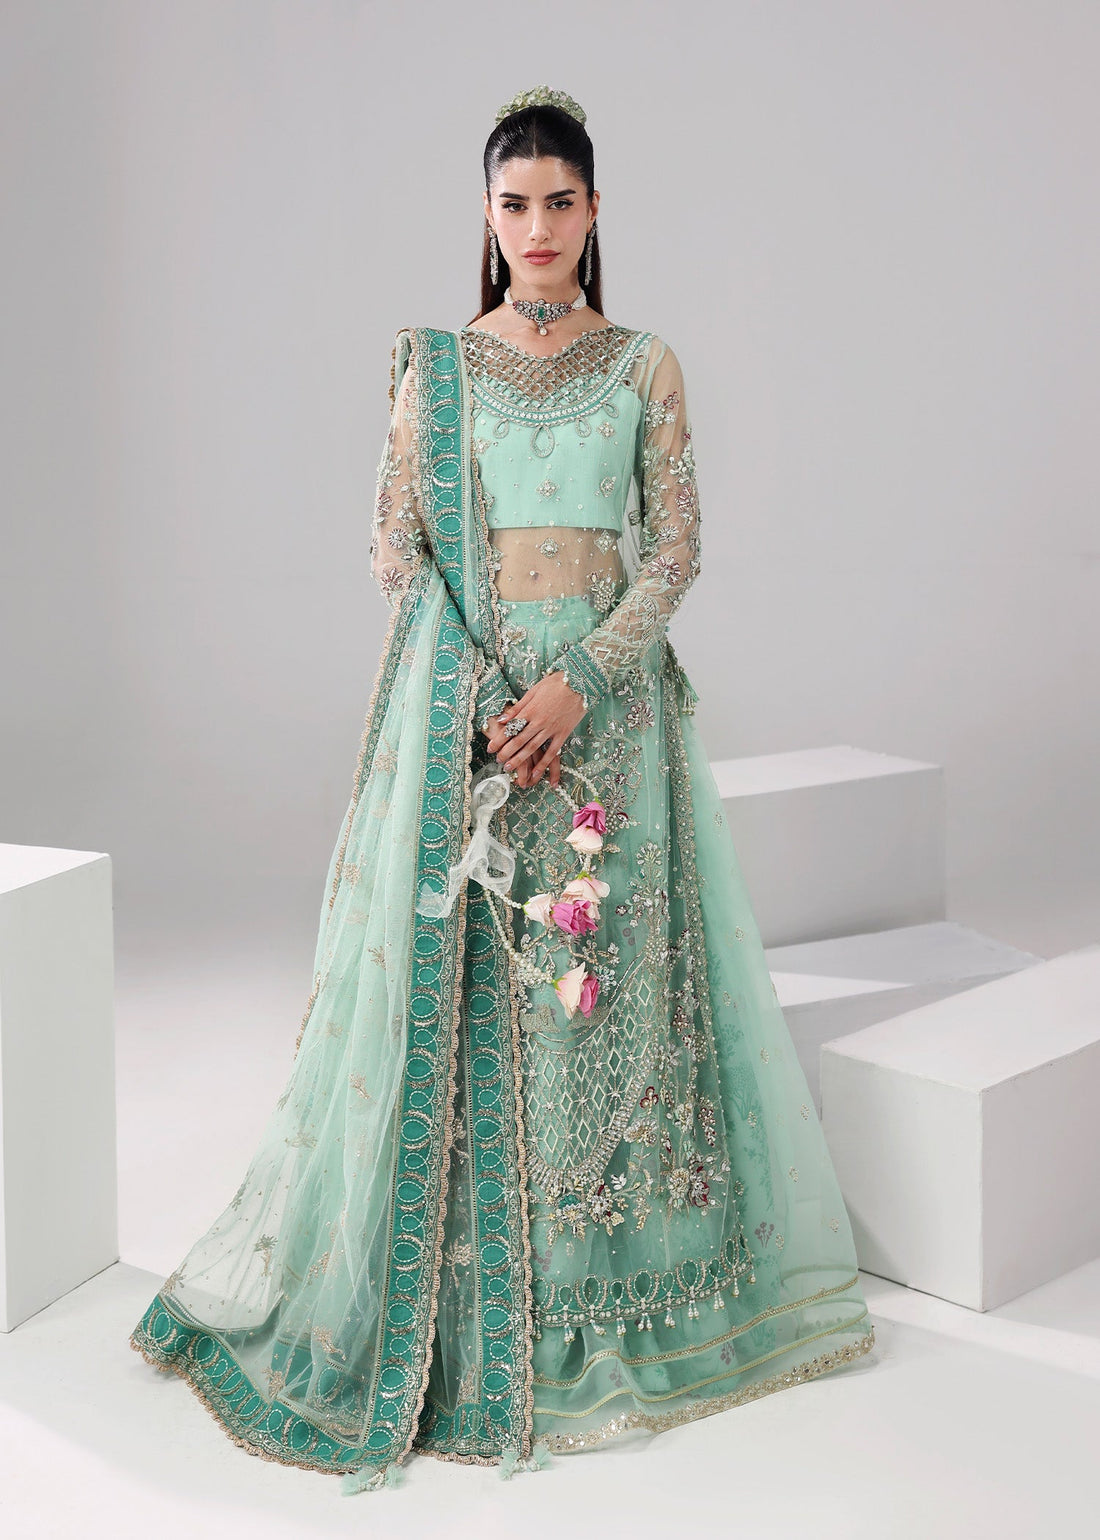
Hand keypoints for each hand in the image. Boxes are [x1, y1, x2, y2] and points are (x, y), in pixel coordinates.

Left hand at [484, 671, 586, 786]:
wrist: (579, 683)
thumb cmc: (555, 684)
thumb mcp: (533, 691)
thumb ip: (518, 707)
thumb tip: (502, 719)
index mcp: (530, 711)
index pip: (510, 729)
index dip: (499, 739)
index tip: (490, 748)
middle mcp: (539, 722)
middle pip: (519, 741)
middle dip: (506, 752)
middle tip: (498, 761)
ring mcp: (551, 729)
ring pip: (532, 748)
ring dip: (520, 759)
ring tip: (509, 768)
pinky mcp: (563, 733)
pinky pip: (552, 752)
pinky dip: (544, 763)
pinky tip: (537, 773)